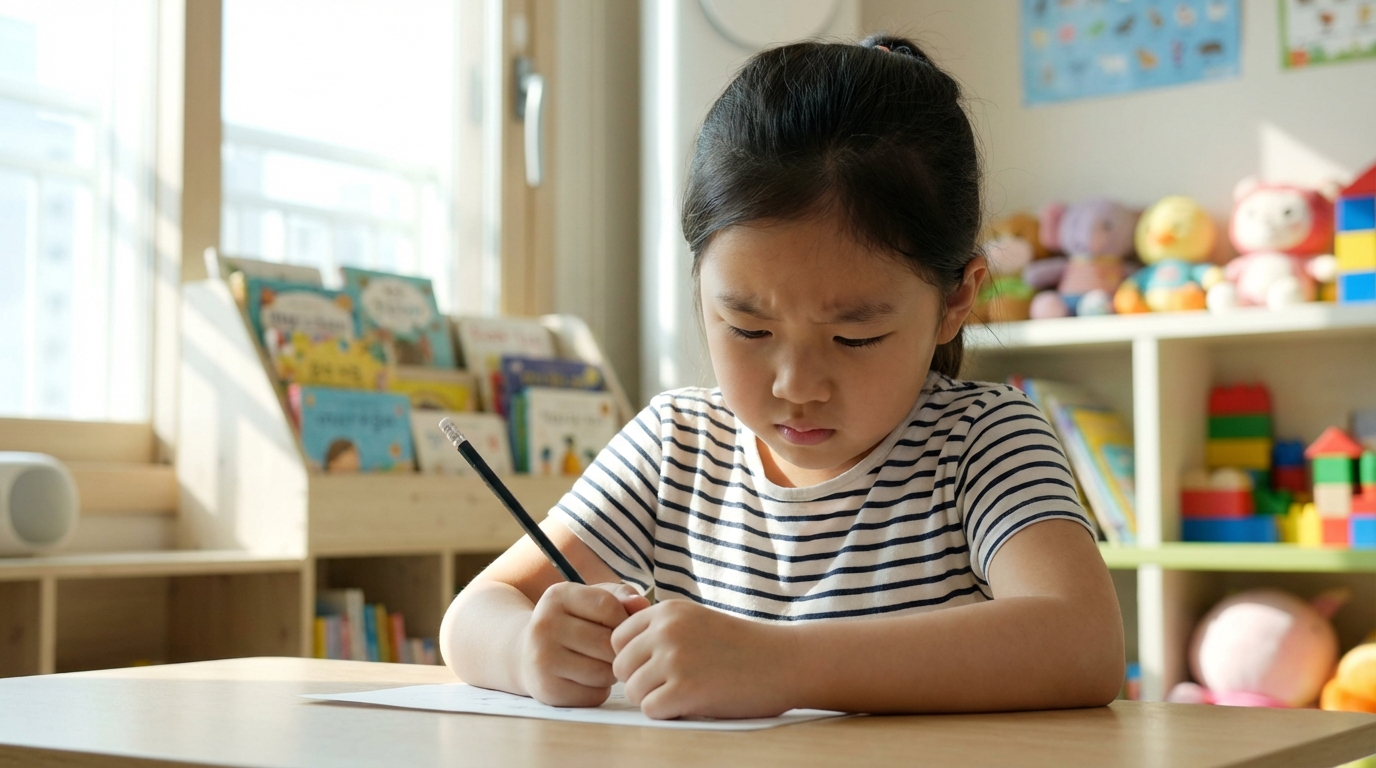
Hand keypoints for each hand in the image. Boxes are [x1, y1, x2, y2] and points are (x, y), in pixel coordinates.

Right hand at [518, 582, 649, 706]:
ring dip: (611, 672)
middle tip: (610, 650)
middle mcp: (544, 625)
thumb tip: (642, 605)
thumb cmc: (570, 623)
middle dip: (617, 650)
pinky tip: (587, 680)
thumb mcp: (590, 600)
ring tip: (600, 664)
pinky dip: (599, 690)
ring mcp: (542, 659)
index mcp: (557, 596)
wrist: (524, 653)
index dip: (624, 620)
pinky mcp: (547, 689)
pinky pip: (594, 695)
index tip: (621, 627)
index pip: (609, 607)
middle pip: (607, 643)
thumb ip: (620, 597)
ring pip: (604, 672)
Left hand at [610, 599, 795, 719]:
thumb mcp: (696, 621)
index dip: (634, 658)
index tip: (657, 667)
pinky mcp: (685, 689)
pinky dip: (667, 714)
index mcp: (668, 610)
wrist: (784, 662)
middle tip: (671, 685)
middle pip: (620, 666)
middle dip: (640, 681)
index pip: (617, 638)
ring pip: (632, 690)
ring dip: (654, 699)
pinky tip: (692, 704)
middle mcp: (666, 630)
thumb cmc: (741, 647)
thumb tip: (617, 653)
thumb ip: (661, 630)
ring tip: (685, 694)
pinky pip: (650, 710)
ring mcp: (675, 659)